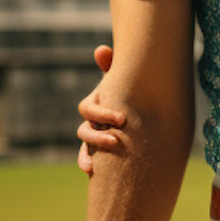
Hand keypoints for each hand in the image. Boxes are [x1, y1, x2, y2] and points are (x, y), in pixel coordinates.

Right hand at [78, 45, 123, 175]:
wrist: (135, 110)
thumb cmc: (128, 89)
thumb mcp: (122, 77)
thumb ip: (112, 65)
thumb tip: (101, 49)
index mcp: (95, 103)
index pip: (88, 108)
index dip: (101, 113)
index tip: (122, 118)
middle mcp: (90, 120)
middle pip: (84, 129)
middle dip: (97, 134)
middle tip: (117, 138)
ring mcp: (92, 135)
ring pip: (85, 144)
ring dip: (91, 151)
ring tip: (105, 157)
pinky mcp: (97, 148)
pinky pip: (85, 157)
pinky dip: (85, 162)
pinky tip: (92, 171)